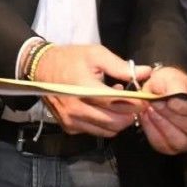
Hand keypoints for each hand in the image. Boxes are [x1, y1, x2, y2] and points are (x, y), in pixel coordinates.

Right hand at [32, 44, 149, 137]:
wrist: (40, 68)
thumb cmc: (69, 59)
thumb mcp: (95, 54)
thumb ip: (121, 66)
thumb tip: (145, 73)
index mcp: (84, 88)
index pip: (117, 103)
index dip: (136, 103)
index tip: (145, 99)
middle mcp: (77, 109)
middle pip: (115, 122)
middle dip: (129, 114)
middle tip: (134, 104)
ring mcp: (72, 120)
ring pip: (107, 131)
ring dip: (117, 121)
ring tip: (116, 105)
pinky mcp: (69, 127)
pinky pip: (95, 132)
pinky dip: (104, 124)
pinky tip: (102, 109)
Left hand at [138, 66, 186, 153]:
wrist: (158, 91)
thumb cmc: (170, 83)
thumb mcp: (173, 77)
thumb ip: (175, 86)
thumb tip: (174, 98)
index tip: (170, 101)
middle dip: (171, 115)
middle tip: (155, 102)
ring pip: (179, 141)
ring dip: (161, 124)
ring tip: (150, 109)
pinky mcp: (174, 148)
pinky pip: (164, 145)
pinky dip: (152, 131)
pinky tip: (146, 117)